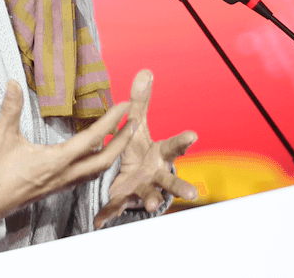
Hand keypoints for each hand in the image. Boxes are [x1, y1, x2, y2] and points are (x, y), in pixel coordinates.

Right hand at [0, 80, 130, 219]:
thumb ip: (10, 108)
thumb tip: (13, 83)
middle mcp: (64, 175)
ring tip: (122, 136)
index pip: (92, 139)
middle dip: (123, 141)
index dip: (111, 122)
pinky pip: (86, 177)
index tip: (124, 106)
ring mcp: (62, 184)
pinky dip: (99, 164)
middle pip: (105, 159)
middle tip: (134, 121)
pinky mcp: (57, 188)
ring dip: (114, 154)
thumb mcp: (1, 136)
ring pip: (97, 171)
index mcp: (55, 161)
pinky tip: (98, 155)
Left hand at [97, 70, 198, 225]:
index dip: (183, 141)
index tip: (193, 135)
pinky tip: (99, 222)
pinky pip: (116, 208)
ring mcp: (142, 189)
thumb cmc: (140, 150)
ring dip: (153, 201)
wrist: (134, 179)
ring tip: (152, 207)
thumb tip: (145, 71)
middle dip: (181, 186)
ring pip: (151, 196)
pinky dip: (108, 214)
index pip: (174, 146)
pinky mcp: (125, 200)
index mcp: (160, 154)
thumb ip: (140, 102)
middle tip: (193, 193)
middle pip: (171, 180)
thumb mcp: (139, 126)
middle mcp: (155, 174)